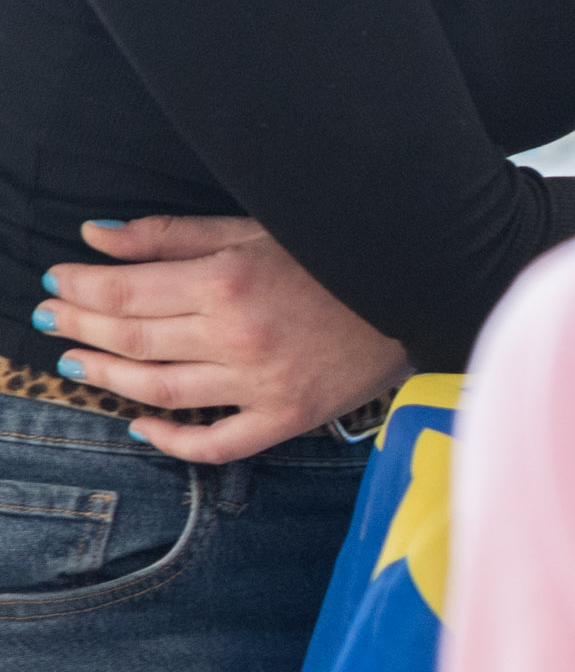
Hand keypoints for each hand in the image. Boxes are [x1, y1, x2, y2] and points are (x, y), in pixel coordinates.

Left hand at [39, 217, 407, 463]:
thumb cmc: (338, 250)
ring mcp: (262, 384)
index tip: (56, 281)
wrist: (426, 287)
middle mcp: (238, 336)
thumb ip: (171, 235)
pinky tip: (139, 426)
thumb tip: (94, 237)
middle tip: (51, 318)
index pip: (125, 291)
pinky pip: (215, 443)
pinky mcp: (288, 417)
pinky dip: (170, 440)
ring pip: (158, 390)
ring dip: (106, 376)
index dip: (79, 288)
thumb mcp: (257, 228)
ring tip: (78, 361)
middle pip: (132, 339)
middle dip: (81, 325)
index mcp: (229, 281)